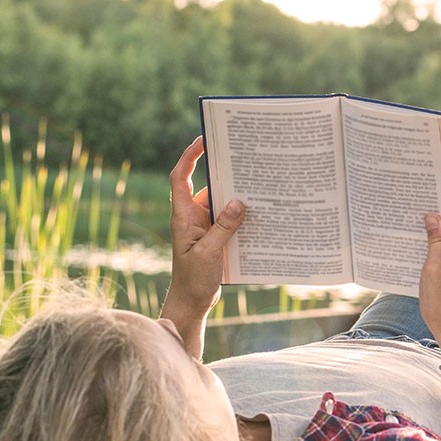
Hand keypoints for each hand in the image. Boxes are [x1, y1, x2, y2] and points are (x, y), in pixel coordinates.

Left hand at [165, 136, 245, 316]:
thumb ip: (223, 227)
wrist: (192, 301)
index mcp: (182, 215)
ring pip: (221, 202)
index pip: (181, 176)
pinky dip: (241, 215)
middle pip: (207, 185)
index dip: (189, 155)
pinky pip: (228, 219)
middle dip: (224, 172)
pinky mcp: (215, 236)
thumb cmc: (193, 279)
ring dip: (237, 197)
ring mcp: (203, 225)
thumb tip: (239, 202)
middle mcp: (192, 216)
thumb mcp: (210, 253)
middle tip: (244, 158)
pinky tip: (259, 214)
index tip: (204, 139)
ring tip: (258, 185)